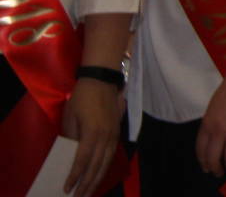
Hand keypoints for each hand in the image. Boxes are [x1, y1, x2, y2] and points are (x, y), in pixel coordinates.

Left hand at [60, 78, 121, 196]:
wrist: (102, 79)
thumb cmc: (82, 97)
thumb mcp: (70, 117)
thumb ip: (71, 136)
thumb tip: (70, 153)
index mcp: (92, 133)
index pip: (83, 160)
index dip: (75, 176)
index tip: (68, 188)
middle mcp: (106, 136)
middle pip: (97, 165)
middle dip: (87, 183)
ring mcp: (114, 134)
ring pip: (107, 162)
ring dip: (98, 179)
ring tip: (89, 191)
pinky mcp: (117, 132)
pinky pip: (111, 154)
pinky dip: (105, 167)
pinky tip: (100, 174)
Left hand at [197, 72, 225, 176]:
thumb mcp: (213, 108)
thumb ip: (212, 124)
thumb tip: (216, 138)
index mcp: (207, 124)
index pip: (201, 150)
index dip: (203, 162)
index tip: (207, 167)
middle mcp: (219, 130)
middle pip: (214, 158)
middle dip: (216, 169)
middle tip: (219, 173)